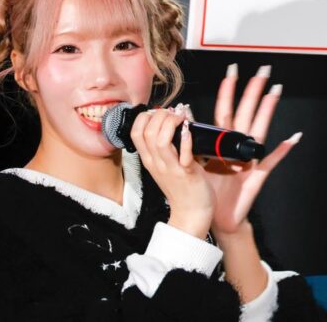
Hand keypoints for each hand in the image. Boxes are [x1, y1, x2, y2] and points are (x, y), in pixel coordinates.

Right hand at [130, 108, 214, 238]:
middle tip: (174, 114)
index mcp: (149, 159)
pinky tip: (188, 130)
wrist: (191, 212)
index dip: (145, 116)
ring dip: (171, 123)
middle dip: (160, 115)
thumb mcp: (166, 163)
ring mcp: (170, 168)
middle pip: (147, 131)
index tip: (160, 113)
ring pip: (160, 140)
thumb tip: (175, 118)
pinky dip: (186, 140)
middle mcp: (156, 163)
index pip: (135, 131)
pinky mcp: (186, 174)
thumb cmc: (182, 186)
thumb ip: (167, 144)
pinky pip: (183, 155)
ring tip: (181, 120)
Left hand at [202, 64, 301, 237]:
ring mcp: (250, 158)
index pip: (226, 110)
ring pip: (260, 127)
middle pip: (247, 112)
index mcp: (223, 142)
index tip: (232, 71)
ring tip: (275, 90)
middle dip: (254, 90)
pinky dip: (283, 149)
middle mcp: (239, 145)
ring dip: (268, 109)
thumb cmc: (210, 190)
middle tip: (262, 70)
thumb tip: (186, 116)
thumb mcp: (197, 162)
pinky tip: (293, 138)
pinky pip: (272, 160)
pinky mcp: (257, 174)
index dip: (228, 91)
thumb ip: (195, 140)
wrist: (218, 216)